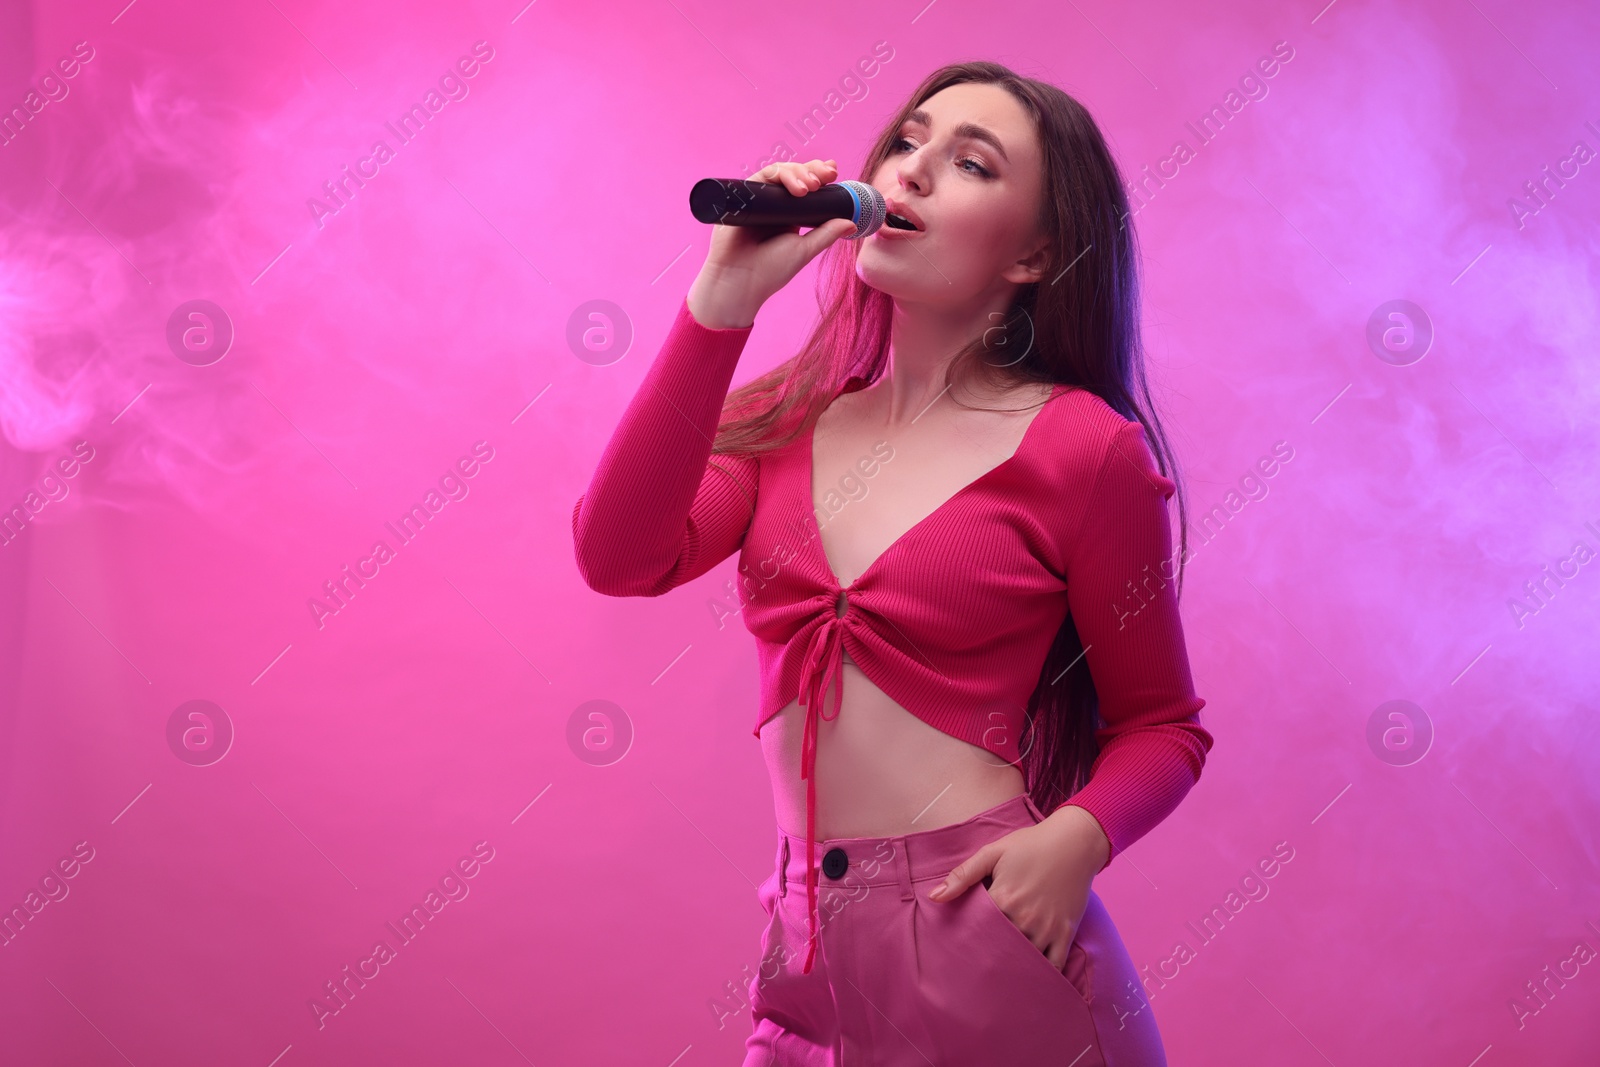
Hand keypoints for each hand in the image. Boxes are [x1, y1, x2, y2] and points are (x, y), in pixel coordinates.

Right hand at [686, 158, 858, 329]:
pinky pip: (760, 178)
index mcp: (789, 215)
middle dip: (812, 169)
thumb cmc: (770, 271)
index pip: (806, 187)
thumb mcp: (804, 250)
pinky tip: (792, 187)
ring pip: (778, 172)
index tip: (833, 172)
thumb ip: (826, 234)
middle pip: (793, 174)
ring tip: (810, 187)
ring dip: (797, 172)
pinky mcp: (742, 198)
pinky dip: (777, 175)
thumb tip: (852, 223)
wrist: (739, 282)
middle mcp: (773, 204)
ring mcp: (757, 200)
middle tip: (826, 177)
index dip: (819, 175)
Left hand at [927, 804, 1110, 971]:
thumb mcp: (993, 852)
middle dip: (987, 959)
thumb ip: (963, 875)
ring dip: (1012, 969)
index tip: (957, 950)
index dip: (967, 941)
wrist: (1075, 842)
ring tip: (998, 979)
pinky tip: (1029, 979)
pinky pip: (1054, 965)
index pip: (977, 931)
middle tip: (974, 971)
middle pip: (999, 950)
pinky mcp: (1066, 932)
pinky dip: (1042, 974)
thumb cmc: (1030, 844)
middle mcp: (1024, 918)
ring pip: (1025, 961)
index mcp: (1003, 898)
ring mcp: (1047, 928)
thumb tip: (934, 897)